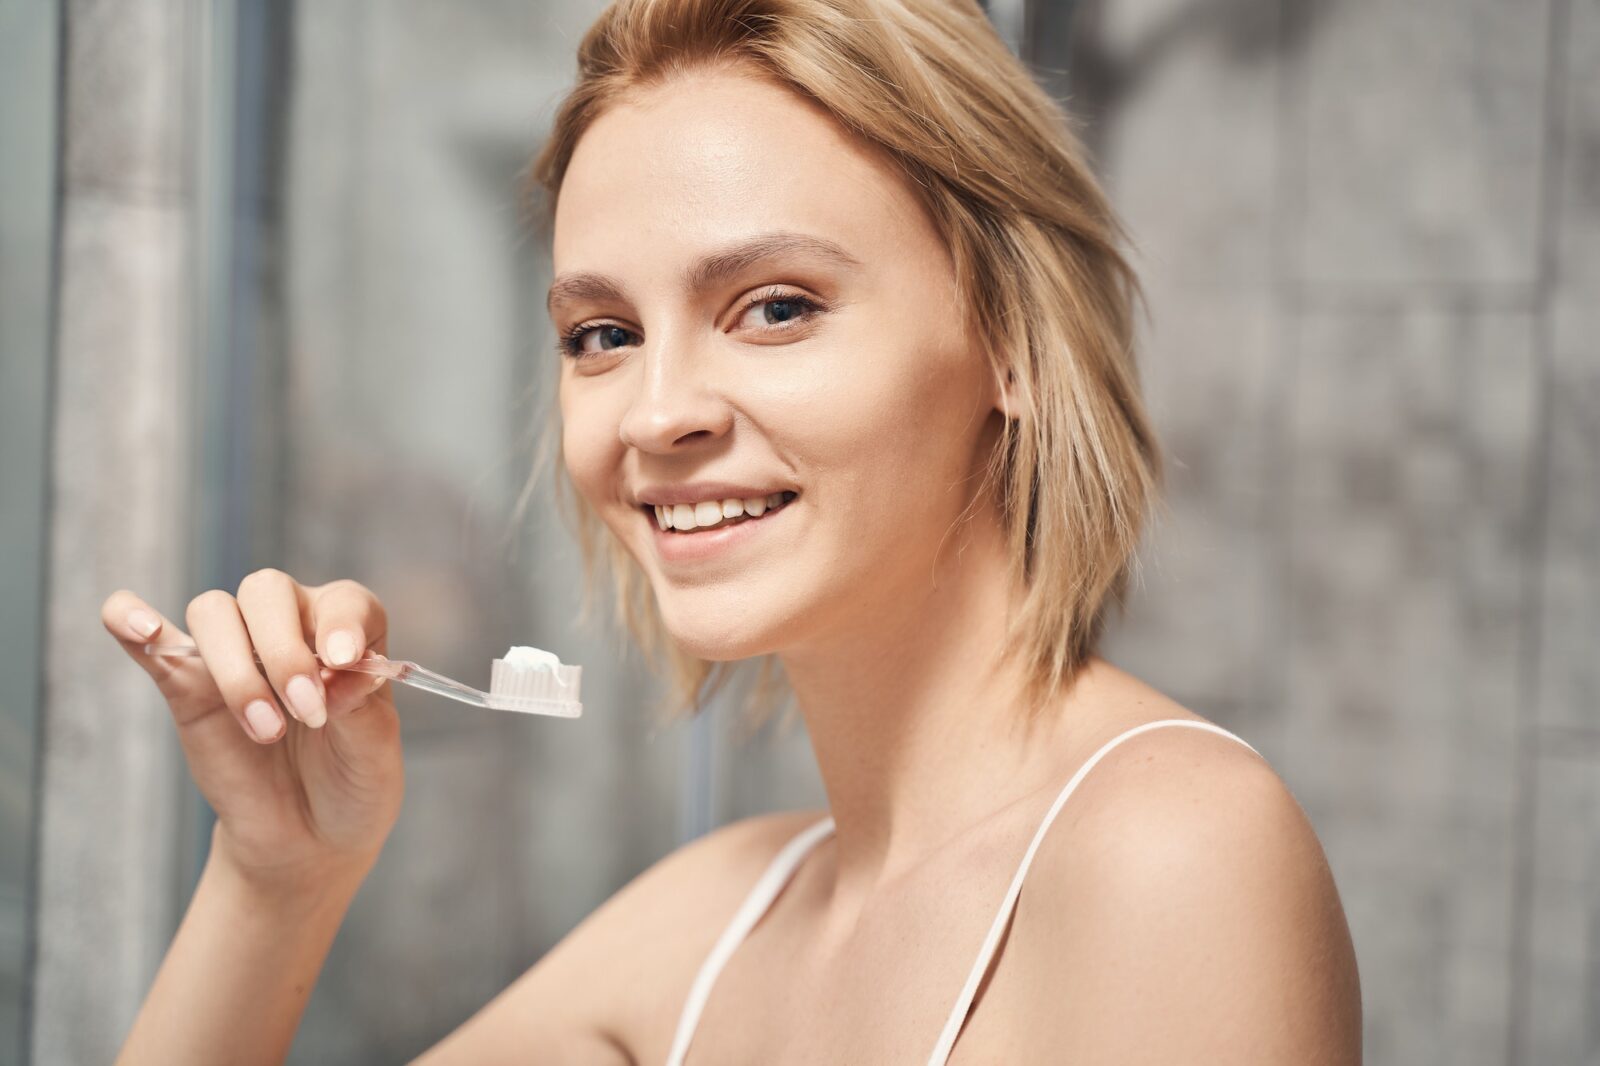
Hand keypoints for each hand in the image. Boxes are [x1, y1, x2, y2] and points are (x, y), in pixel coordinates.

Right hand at [102, 571, 404, 894]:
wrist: (307, 836)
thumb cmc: (351, 782)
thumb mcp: (375, 753)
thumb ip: (362, 706)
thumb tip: (337, 668)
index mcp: (348, 632)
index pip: (343, 602)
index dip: (342, 624)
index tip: (343, 661)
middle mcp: (290, 627)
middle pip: (267, 593)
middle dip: (285, 652)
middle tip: (307, 712)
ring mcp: (235, 653)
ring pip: (214, 614)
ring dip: (236, 669)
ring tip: (266, 730)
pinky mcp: (186, 686)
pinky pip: (150, 641)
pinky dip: (132, 620)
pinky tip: (140, 627)